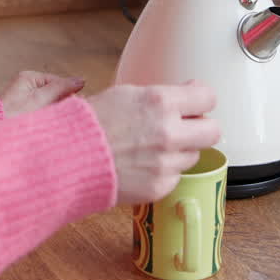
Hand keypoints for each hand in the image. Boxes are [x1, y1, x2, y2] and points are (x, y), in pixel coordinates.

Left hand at [1, 70, 86, 117]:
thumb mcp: (40, 99)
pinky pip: (44, 113)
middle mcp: (27, 86)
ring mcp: (26, 100)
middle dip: (61, 105)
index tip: (70, 107)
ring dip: (54, 113)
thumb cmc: (15, 117)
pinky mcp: (26, 113)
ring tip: (50, 122)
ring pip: (51, 104)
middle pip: (56, 93)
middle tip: (59, 116)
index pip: (59, 82)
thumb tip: (81, 80)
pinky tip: (46, 125)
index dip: (68, 95)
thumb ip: (61, 88)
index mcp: (29, 78)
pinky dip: (48, 119)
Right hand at [87, 81, 220, 204]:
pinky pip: (175, 176)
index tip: (195, 102)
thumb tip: (187, 94)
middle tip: (186, 127)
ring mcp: (166, 162)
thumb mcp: (125, 94)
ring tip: (152, 148)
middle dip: (201, 127)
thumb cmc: (89, 124)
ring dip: (179, 151)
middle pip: (213, 130)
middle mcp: (169, 132)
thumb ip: (161, 97)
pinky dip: (163, 171)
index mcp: (160, 102)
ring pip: (193, 155)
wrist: (66, 158)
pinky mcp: (160, 186)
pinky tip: (142, 165)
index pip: (208, 97)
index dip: (200, 99)